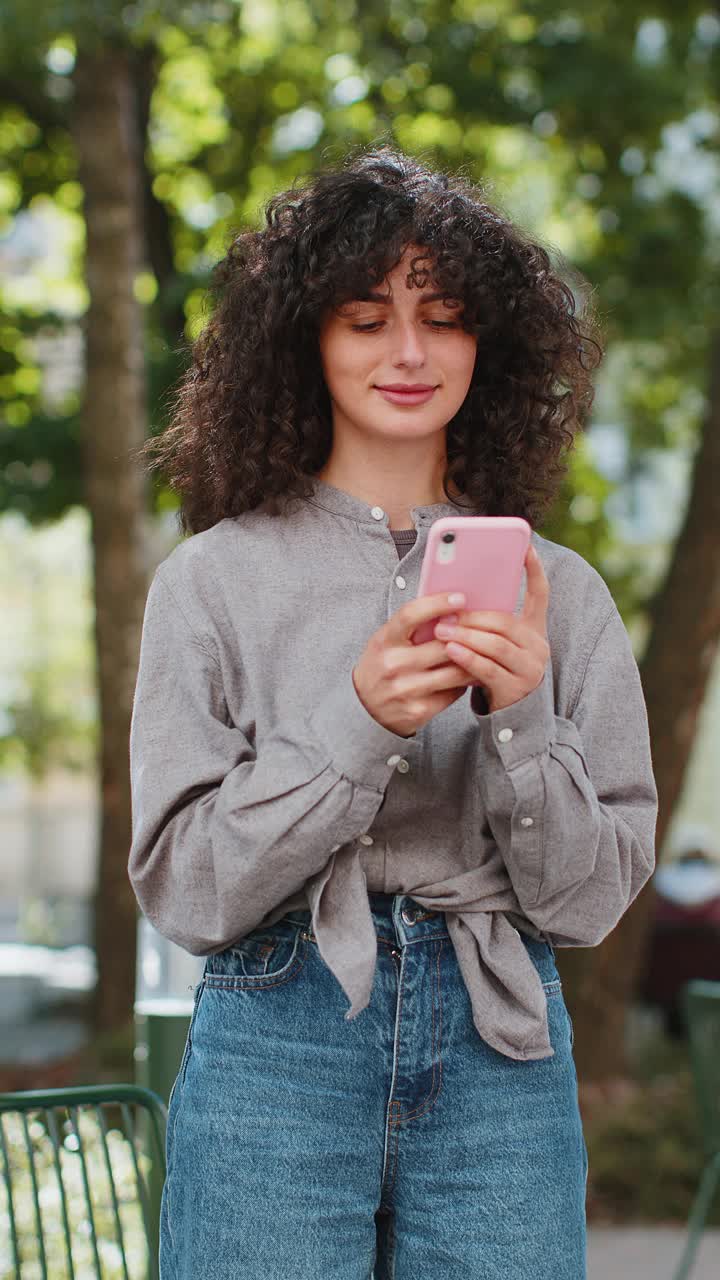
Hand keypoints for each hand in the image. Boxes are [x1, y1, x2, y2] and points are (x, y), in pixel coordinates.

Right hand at [353, 591, 477, 736]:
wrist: (364, 708)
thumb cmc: (381, 667)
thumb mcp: (386, 641)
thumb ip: (411, 627)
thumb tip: (449, 608)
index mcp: (384, 641)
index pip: (411, 615)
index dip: (437, 603)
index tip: (460, 598)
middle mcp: (393, 664)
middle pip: (442, 645)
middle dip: (466, 636)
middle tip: (483, 629)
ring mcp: (406, 689)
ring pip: (454, 671)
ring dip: (473, 661)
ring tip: (484, 652)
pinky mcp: (419, 710)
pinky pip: (453, 693)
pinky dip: (465, 683)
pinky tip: (470, 675)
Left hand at [433, 544, 549, 713]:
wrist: (510, 714)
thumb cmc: (494, 669)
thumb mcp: (493, 643)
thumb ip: (485, 622)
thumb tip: (456, 596)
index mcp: (534, 628)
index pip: (541, 593)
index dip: (534, 569)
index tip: (525, 546)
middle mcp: (538, 646)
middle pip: (505, 622)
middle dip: (474, 616)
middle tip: (447, 612)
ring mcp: (530, 668)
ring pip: (496, 644)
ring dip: (466, 636)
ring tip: (441, 631)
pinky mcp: (516, 688)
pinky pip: (489, 669)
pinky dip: (467, 658)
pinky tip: (450, 651)